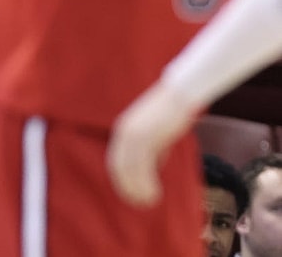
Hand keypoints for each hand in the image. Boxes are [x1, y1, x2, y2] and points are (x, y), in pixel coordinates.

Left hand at [106, 80, 199, 206]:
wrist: (180, 94)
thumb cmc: (170, 112)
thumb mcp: (155, 131)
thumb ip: (152, 148)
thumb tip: (153, 166)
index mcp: (124, 130)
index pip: (116, 160)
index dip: (122, 179)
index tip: (129, 193)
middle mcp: (124, 132)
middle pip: (118, 166)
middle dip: (126, 187)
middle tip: (137, 202)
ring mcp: (134, 134)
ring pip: (129, 169)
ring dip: (137, 188)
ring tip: (148, 202)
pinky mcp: (146, 136)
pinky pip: (142, 165)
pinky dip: (146, 182)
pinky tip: (154, 193)